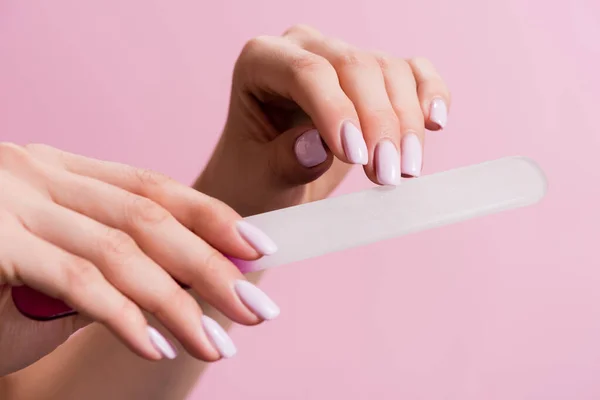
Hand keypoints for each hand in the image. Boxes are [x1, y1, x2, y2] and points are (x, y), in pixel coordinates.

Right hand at [0, 143, 280, 375]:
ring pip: (122, 251)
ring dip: (179, 303)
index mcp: (62, 173)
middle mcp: (40, 177)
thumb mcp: (49, 257)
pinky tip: (160, 345)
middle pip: (150, 219)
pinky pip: (77, 282)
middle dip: (211, 266)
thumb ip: (105, 262)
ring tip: (219, 344)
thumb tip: (179, 284)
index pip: (155, 187)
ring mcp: (13, 207)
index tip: (260, 248)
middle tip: (258, 307)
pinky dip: (125, 317)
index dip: (212, 216)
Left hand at [197, 24, 450, 215]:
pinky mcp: (374, 77)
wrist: (269, 186)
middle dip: (378, 122)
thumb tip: (318, 146)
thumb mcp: (259, 181)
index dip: (336, 111)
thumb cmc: (254, 180)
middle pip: (355, 66)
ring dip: (405, 122)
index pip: (306, 72)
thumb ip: (283, 162)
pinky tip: (435, 122)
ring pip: (389, 71)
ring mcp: (342, 58)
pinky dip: (430, 94)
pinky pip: (413, 73)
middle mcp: (304, 49)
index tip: (356, 157)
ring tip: (404, 171)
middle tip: (387, 174)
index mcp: (260, 62)